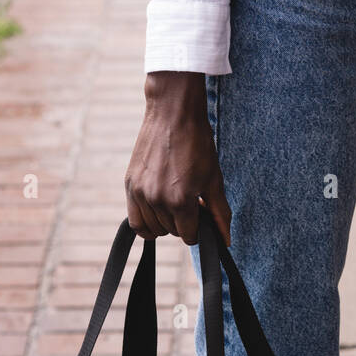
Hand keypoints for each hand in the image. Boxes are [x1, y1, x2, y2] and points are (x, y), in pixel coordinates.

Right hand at [124, 70, 231, 245]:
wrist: (173, 114)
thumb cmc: (197, 143)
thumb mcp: (214, 179)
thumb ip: (219, 212)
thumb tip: (225, 241)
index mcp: (180, 200)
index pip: (189, 236)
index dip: (199, 227)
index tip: (201, 212)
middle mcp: (156, 200)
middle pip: (171, 232)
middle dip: (183, 222)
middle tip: (190, 200)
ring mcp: (139, 193)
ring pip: (152, 228)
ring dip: (165, 221)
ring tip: (174, 199)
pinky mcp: (129, 184)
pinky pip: (134, 219)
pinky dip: (146, 220)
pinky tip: (157, 207)